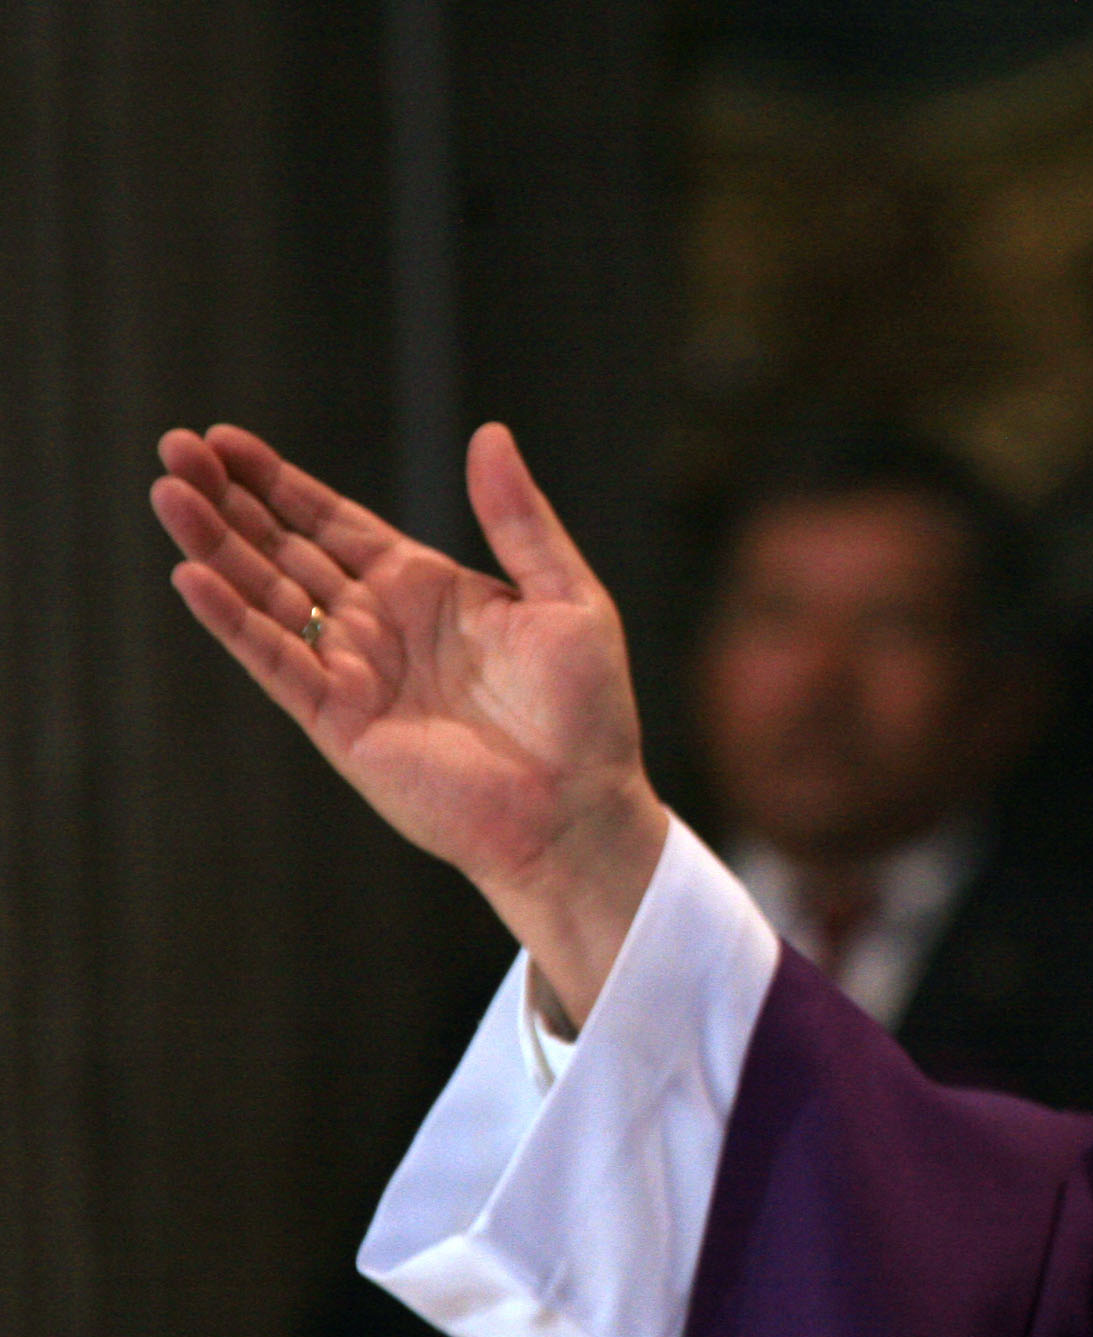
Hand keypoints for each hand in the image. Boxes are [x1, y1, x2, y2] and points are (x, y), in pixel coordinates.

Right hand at [151, 420, 667, 1020]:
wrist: (579, 808)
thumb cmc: (586, 711)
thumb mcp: (566, 597)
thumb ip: (520, 519)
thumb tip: (490, 433)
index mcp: (425, 588)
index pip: (334, 523)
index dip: (278, 482)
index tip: (225, 438)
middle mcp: (378, 624)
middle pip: (284, 550)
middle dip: (229, 500)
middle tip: (175, 447)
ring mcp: (353, 671)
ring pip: (265, 597)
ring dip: (214, 547)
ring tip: (168, 493)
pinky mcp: (340, 719)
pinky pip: (275, 660)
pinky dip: (232, 620)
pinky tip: (192, 575)